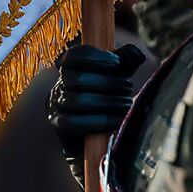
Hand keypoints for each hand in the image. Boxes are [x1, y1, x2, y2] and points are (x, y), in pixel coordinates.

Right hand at [47, 44, 145, 158]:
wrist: (97, 138)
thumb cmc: (107, 102)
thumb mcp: (117, 78)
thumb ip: (126, 62)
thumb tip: (136, 53)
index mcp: (70, 70)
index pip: (74, 55)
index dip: (95, 57)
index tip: (117, 63)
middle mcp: (59, 86)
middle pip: (77, 78)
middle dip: (107, 83)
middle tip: (128, 88)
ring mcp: (56, 106)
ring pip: (78, 100)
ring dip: (107, 101)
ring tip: (127, 103)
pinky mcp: (60, 126)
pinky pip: (76, 122)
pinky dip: (101, 120)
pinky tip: (118, 119)